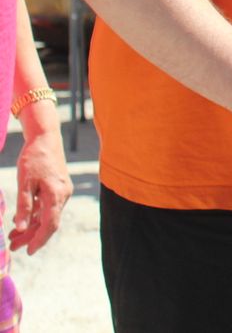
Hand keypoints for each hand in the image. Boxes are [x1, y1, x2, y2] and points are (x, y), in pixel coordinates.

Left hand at [9, 122, 69, 253]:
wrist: (45, 137)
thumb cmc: (34, 158)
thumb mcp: (24, 183)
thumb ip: (24, 206)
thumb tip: (20, 228)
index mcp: (56, 195)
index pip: (50, 225)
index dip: (38, 240)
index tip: (27, 251)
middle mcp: (63, 195)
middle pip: (48, 222)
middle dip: (31, 236)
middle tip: (12, 246)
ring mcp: (62, 191)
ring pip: (47, 215)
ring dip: (31, 227)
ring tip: (12, 236)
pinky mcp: (58, 188)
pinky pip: (48, 207)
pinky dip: (35, 216)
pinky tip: (21, 221)